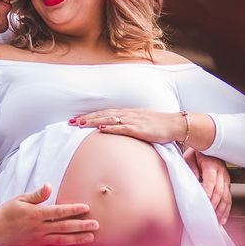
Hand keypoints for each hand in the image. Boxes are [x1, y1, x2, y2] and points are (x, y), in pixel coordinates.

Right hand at [0, 183, 98, 245]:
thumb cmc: (6, 213)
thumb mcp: (20, 199)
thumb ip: (37, 195)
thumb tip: (49, 186)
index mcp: (35, 214)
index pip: (59, 211)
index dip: (73, 209)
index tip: (86, 208)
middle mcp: (39, 228)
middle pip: (64, 227)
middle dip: (82, 225)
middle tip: (96, 224)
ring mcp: (38, 240)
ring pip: (62, 240)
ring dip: (78, 239)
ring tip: (91, 237)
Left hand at [69, 108, 187, 144]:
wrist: (174, 125)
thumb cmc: (156, 126)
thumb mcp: (138, 124)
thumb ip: (125, 126)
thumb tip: (111, 131)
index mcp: (126, 113)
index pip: (103, 114)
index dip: (88, 116)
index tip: (74, 120)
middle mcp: (127, 115)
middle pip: (102, 115)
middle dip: (85, 119)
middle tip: (70, 122)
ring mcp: (133, 121)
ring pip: (109, 120)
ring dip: (93, 122)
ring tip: (80, 124)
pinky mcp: (140, 129)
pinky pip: (123, 128)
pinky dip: (111, 128)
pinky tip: (101, 130)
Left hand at [185, 148, 231, 222]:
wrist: (206, 146)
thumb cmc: (195, 154)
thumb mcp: (189, 157)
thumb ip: (191, 168)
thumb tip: (194, 181)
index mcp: (212, 165)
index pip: (211, 181)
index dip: (207, 192)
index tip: (203, 202)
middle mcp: (222, 172)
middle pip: (219, 191)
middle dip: (214, 204)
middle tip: (208, 216)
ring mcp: (226, 178)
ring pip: (226, 196)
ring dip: (221, 210)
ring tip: (216, 221)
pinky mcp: (227, 184)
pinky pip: (228, 198)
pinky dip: (226, 209)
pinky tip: (222, 219)